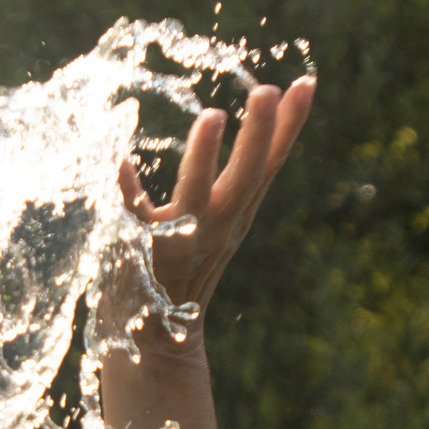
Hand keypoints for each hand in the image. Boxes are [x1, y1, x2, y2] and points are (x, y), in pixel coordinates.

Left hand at [102, 77, 314, 339]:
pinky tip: (122, 162)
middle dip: (260, 136)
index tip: (307, 82)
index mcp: (236, 215)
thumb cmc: (183, 271)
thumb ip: (220, 178)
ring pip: (198, 199)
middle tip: (268, 91)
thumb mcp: (216, 222)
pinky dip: (128, 194)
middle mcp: (217, 228)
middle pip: (247, 179)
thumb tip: (222, 114)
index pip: (269, 165)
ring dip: (205, 160)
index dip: (289, 127)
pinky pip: (134, 222)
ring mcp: (181, 244)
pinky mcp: (141, 256)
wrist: (155, 346)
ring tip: (213, 116)